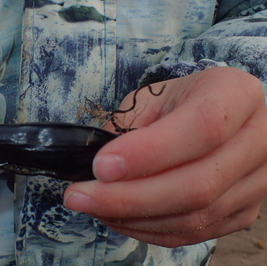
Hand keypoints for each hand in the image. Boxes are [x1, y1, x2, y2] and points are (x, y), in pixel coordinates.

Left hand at [64, 67, 266, 246]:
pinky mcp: (242, 212)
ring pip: (194, 217)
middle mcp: (259, 140)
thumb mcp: (153, 97)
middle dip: (128, 197)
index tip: (100, 166)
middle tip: (79, 195)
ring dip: (132, 217)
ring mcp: (257, 183)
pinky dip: (147, 230)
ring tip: (90, 205)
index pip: (203, 127)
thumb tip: (97, 169)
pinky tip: (116, 217)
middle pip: (198, 185)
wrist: (218, 117)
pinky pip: (193, 233)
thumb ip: (129, 127)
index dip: (149, 152)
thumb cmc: (179, 102)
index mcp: (237, 95)